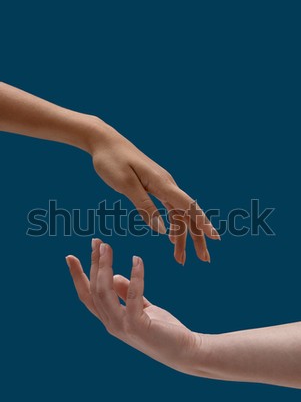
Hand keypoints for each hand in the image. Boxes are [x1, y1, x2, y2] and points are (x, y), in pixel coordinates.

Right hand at [66, 239, 203, 374]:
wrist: (184, 351)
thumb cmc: (163, 330)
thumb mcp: (142, 307)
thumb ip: (127, 293)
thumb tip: (114, 274)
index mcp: (110, 319)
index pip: (87, 296)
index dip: (77, 276)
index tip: (70, 257)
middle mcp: (112, 324)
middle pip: (95, 290)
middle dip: (93, 264)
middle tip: (96, 242)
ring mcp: (122, 326)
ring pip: (105, 291)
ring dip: (105, 266)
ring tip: (107, 246)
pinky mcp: (138, 325)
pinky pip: (133, 295)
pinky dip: (134, 276)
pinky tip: (137, 260)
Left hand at [90, 121, 219, 262]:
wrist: (105, 141)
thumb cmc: (112, 161)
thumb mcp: (125, 185)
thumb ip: (144, 206)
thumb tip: (161, 230)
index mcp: (162, 183)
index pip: (188, 206)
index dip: (203, 223)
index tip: (215, 238)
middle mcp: (167, 184)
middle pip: (188, 214)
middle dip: (198, 237)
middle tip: (204, 260)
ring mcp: (162, 186)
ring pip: (179, 214)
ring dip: (182, 237)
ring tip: (181, 259)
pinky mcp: (155, 187)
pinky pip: (170, 209)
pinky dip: (172, 226)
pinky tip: (171, 239)